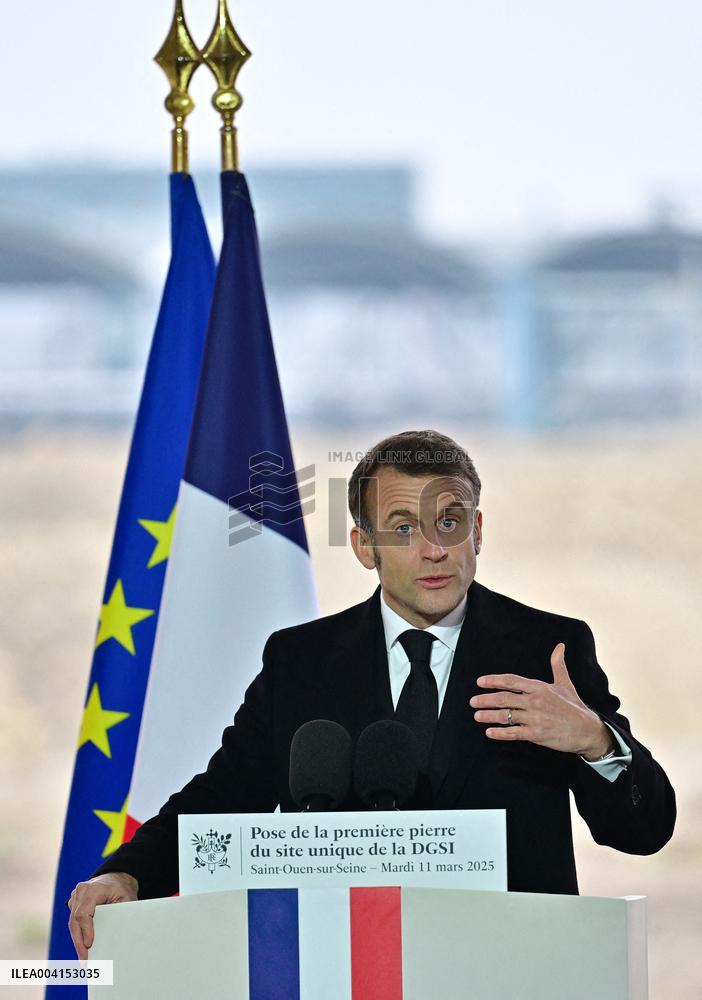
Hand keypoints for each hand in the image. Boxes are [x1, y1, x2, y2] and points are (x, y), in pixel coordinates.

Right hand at [68, 872, 137, 958]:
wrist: (116, 878)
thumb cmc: (122, 889)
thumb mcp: (126, 899)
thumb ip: (120, 914)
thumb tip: (116, 937)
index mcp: (93, 889)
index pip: (83, 913)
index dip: (85, 931)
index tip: (89, 945)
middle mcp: (81, 892)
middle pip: (75, 921)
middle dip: (79, 943)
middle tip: (85, 961)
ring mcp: (75, 897)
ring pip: (72, 924)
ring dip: (77, 942)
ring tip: (83, 960)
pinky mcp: (74, 903)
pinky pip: (73, 922)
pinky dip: (77, 936)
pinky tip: (82, 949)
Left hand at [469, 642, 615, 757]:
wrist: (588, 730)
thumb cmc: (574, 706)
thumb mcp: (565, 683)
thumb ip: (558, 664)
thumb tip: (560, 646)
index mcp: (539, 687)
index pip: (511, 681)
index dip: (494, 680)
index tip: (480, 682)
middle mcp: (535, 701)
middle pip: (504, 698)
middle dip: (486, 699)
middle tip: (473, 701)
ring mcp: (535, 718)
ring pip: (506, 716)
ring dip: (489, 715)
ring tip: (477, 715)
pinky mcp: (537, 734)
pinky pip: (513, 733)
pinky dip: (500, 733)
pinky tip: (489, 732)